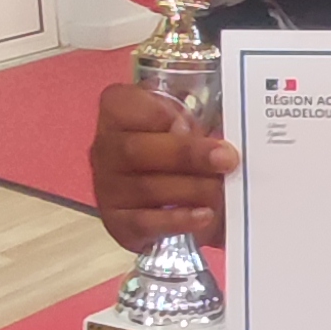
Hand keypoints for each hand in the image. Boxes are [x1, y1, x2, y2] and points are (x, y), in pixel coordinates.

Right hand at [89, 84, 237, 253]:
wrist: (165, 195)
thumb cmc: (175, 147)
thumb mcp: (182, 121)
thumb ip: (188, 121)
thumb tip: (202, 138)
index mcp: (115, 113)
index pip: (125, 106)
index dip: (162, 115)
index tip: (193, 123)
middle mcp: (104, 150)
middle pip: (136, 151)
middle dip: (187, 155)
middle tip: (227, 159)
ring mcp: (107, 189)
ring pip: (145, 188)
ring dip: (191, 189)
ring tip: (221, 189)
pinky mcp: (118, 223)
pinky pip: (145, 223)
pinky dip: (178, 220)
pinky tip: (204, 216)